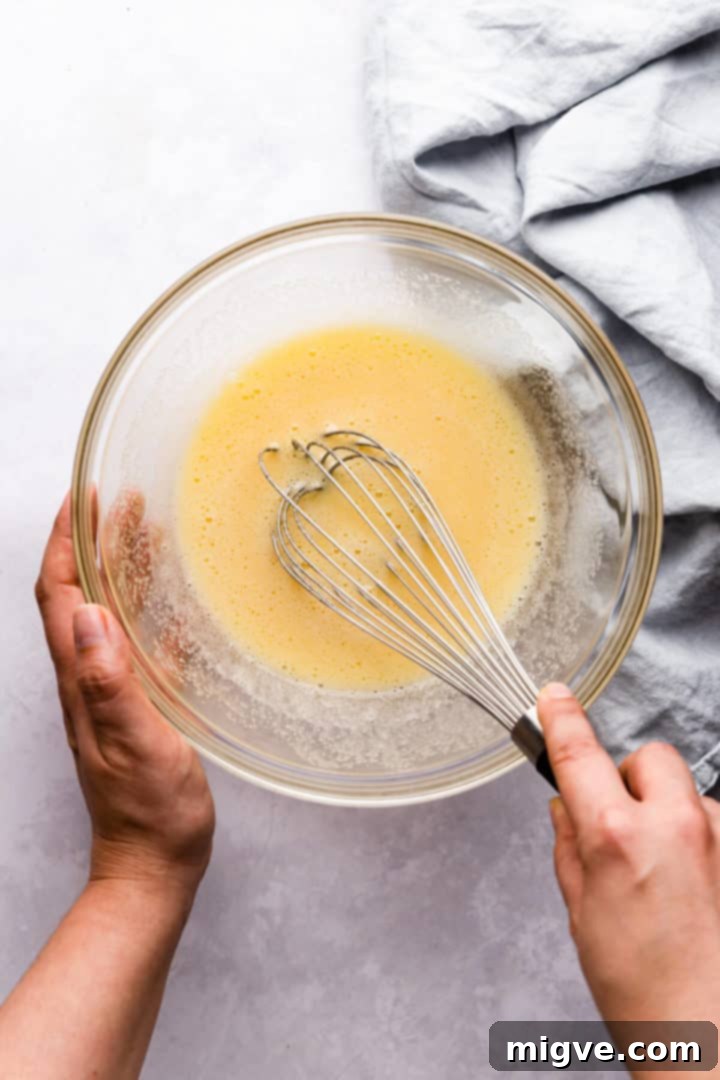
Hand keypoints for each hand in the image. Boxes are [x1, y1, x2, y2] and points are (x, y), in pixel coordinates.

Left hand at [35, 493, 214, 905]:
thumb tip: (88, 617)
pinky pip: (136, 642)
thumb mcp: (133, 744)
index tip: (82, 498)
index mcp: (81, 681)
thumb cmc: (147, 811)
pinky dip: (147, 608)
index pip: (58, 596)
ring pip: (107, 613)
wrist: (153, 862)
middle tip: (120, 499)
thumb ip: (109, 682)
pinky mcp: (138, 704)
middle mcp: (88, 678)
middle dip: (92, 541)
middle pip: (78, 594)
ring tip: (145, 528)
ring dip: (118, 567)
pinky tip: (171, 598)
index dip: (66, 543)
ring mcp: (112, 691)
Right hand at [538, 683, 719, 1026]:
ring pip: (685, 793)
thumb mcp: (581, 915)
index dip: (561, 717)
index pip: (579, 753)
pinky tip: (692, 891)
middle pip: (648, 757)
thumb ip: (570, 849)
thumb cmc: (645, 993)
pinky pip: (715, 826)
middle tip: (616, 818)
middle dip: (627, 776)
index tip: (553, 696)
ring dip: (667, 815)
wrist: (711, 1043)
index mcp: (617, 837)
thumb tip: (565, 810)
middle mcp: (675, 826)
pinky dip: (699, 843)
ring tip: (662, 878)